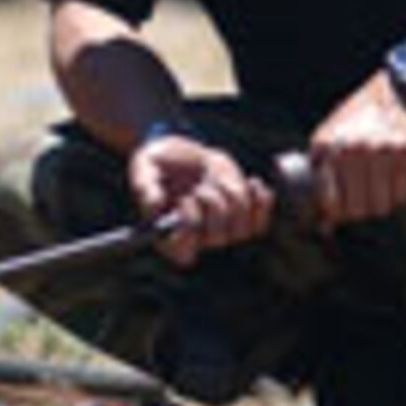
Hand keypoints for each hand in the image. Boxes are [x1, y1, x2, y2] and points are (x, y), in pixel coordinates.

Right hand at [128, 133, 272, 266]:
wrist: (180, 153)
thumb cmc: (157, 164)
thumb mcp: (143, 169)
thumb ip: (145, 188)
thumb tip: (155, 205)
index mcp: (167, 236)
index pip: (184, 252)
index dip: (189, 227)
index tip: (184, 200)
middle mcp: (195, 240)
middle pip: (217, 238)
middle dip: (212, 205)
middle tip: (200, 186)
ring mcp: (220, 229)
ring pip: (241, 229)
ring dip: (233, 198)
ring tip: (215, 179)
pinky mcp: (239, 218)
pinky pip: (259, 224)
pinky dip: (261, 203)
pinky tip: (253, 182)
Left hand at [309, 71, 405, 229]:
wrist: (394, 95)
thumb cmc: (355, 122)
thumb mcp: (328, 140)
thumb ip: (321, 178)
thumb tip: (323, 228)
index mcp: (328, 146)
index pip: (329, 201)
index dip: (334, 214)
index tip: (337, 213)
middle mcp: (353, 149)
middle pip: (356, 209)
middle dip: (357, 211)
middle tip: (360, 200)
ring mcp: (380, 151)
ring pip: (381, 207)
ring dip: (378, 205)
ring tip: (376, 189)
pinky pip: (402, 196)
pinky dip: (397, 195)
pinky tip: (392, 180)